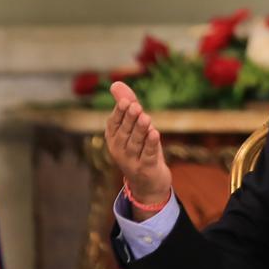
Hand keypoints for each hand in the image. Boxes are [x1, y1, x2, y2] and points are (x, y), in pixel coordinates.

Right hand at [105, 81, 171, 219]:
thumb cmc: (139, 150)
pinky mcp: (146, 169)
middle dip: (130, 119)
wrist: (147, 184)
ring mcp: (132, 162)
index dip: (119, 113)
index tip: (125, 101)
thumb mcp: (133, 128)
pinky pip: (148, 155)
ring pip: (136, 143)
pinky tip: (155, 134)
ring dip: (140, 130)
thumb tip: (115, 83)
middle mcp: (119, 151)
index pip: (113, 124)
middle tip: (136, 106)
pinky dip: (151, 145)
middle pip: (124, 133)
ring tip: (145, 117)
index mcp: (113, 139)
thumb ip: (126, 106)